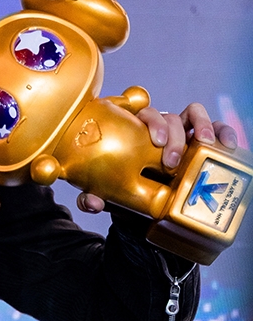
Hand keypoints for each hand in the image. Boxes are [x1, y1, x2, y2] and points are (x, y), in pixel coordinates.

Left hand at [76, 101, 238, 212]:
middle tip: (171, 162)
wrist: (147, 207)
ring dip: (202, 127)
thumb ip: (95, 197)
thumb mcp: (109, 194)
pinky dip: (224, 133)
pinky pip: (218, 130)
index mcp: (138, 131)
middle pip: (172, 116)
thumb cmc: (126, 191)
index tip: (156, 141)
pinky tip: (228, 146)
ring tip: (203, 145)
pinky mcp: (204, 144)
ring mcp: (185, 133)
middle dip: (175, 135)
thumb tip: (91, 202)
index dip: (153, 121)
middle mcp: (163, 128)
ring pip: (196, 115)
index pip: (146, 113)